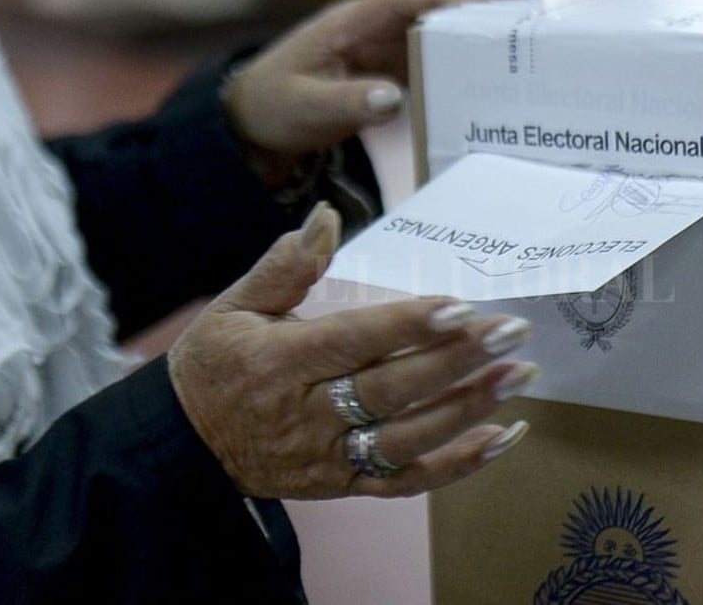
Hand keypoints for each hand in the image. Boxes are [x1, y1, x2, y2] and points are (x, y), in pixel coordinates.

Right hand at [167, 203, 535, 497]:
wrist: (184, 447)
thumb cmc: (215, 367)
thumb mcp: (233, 308)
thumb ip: (284, 266)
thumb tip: (327, 215)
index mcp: (279, 361)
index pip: (353, 341)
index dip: (407, 325)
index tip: (459, 306)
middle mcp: (308, 414)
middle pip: (393, 389)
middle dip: (457, 361)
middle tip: (511, 332)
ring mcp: (329, 457)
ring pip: (409, 438)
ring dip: (470, 408)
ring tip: (519, 374)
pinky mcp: (344, 486)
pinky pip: (408, 481)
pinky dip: (460, 464)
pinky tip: (504, 435)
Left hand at [222, 0, 539, 156]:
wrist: (257, 115)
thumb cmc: (276, 106)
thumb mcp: (303, 109)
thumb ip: (345, 103)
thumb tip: (391, 99)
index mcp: (351, 23)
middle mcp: (374, 22)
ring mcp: (387, 39)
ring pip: (441, 16)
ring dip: (484, 7)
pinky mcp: (395, 61)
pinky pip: (438, 45)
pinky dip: (471, 39)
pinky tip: (505, 41)